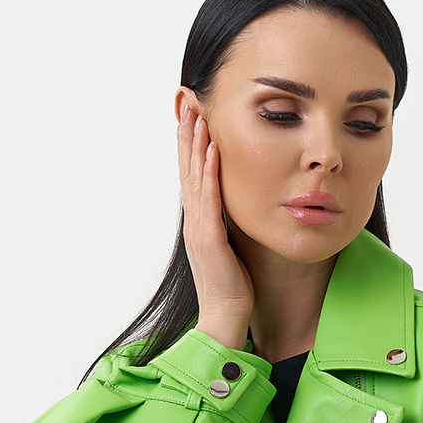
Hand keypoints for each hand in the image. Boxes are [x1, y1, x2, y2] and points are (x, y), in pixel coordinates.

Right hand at [177, 96, 254, 347]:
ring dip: (196, 144)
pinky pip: (209, 199)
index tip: (192, 117)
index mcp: (198, 222)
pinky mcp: (209, 239)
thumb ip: (228, 225)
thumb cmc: (232, 289)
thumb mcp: (230, 249)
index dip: (190, 145)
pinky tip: (213, 151)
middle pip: (187, 169)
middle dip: (188, 134)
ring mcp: (199, 229)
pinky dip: (209, 173)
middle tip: (188, 102)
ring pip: (194, 178)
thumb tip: (235, 208)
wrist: (225, 319)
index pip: (192, 175)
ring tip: (198, 115)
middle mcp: (194, 221)